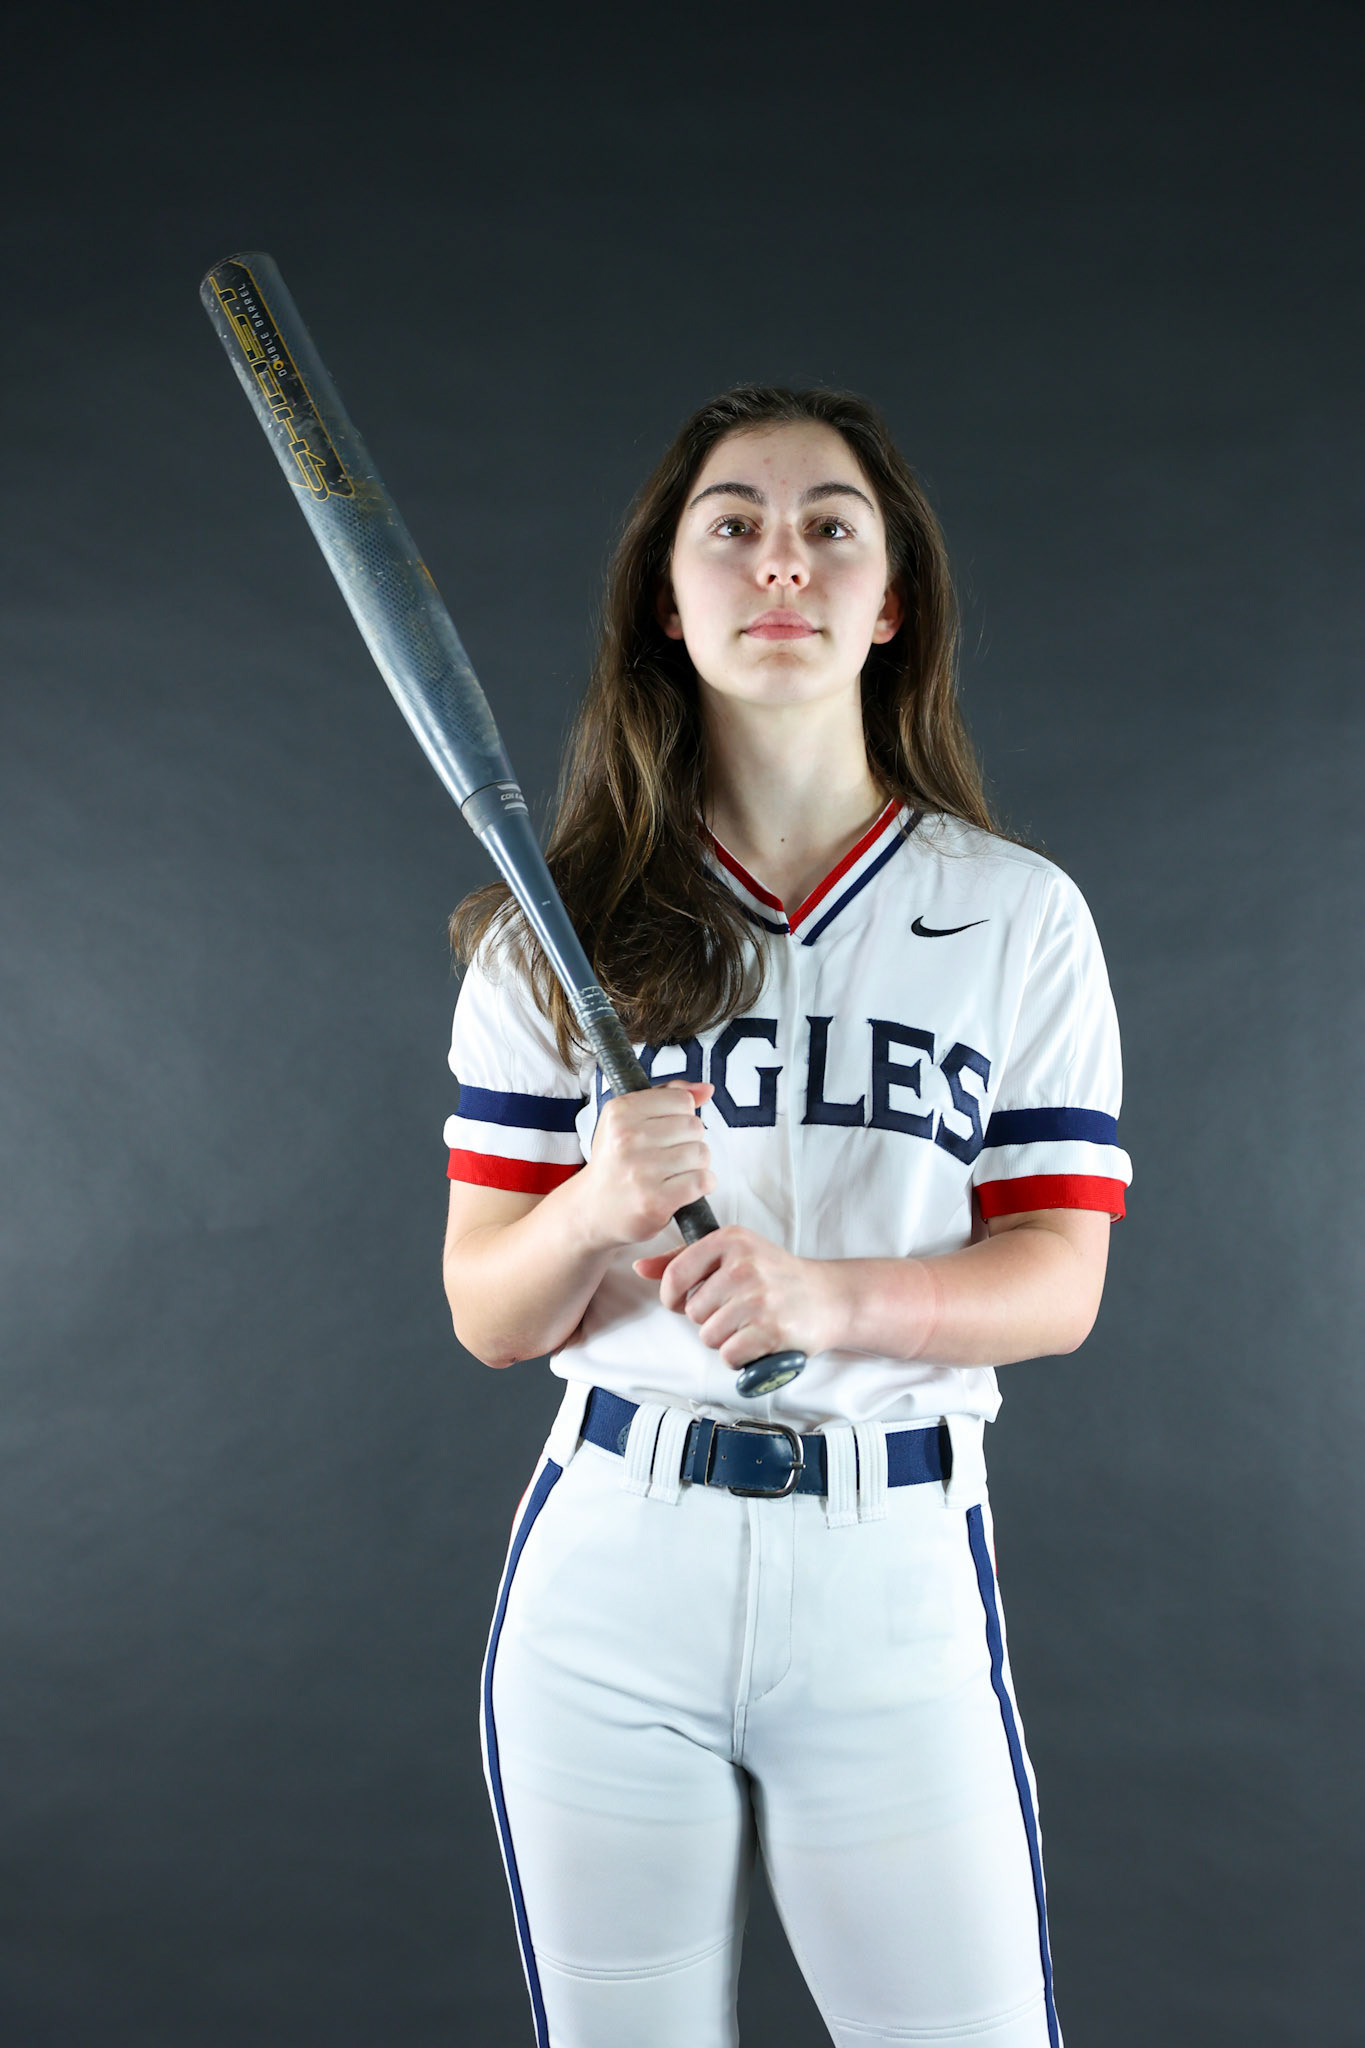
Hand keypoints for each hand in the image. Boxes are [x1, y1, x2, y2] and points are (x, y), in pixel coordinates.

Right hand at [576, 1081, 715, 1250]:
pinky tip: (684, 1187)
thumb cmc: (616, 1161)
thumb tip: (707, 1089)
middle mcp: (627, 1138)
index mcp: (620, 1111)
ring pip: (701, 1153)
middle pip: (695, 1126)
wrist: (593, 1209)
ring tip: (674, 1172)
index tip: (664, 1131)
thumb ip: (668, 1096)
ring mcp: (641, 1171)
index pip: (682, 1099)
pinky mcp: (655, 1200)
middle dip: (689, 1141)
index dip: (680, 1116)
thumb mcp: (629, 1119)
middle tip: (667, 1156)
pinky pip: (702, 1181)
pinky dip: (702, 1184)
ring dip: (696, 1164)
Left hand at [634, 1226, 846, 1368]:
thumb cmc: (776, 1275)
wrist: (830, 1297)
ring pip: (708, 1335)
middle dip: (708, 1319)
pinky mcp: (771, 1329)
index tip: (682, 1302)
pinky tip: (757, 1342)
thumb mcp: (733, 1254)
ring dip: (725, 1339)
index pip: (676, 1273)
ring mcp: (758, 1297)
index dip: (671, 1296)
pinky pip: (729, 1354)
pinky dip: (739, 1356)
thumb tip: (640, 1267)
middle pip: (692, 1311)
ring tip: (749, 1325)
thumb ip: (684, 1259)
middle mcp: (744, 1265)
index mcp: (731, 1240)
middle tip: (736, 1312)